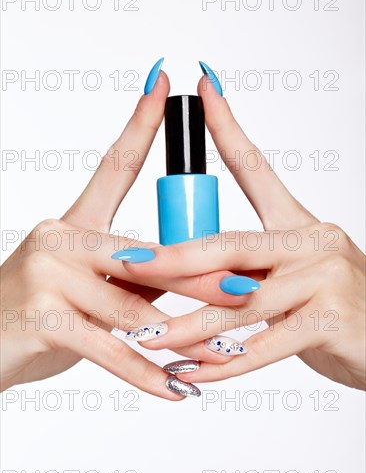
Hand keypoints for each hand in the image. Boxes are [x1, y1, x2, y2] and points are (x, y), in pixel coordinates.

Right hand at [0, 72, 244, 397]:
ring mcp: (46, 277)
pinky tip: (176, 388)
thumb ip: (125, 279)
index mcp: (72, 225)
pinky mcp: (41, 320)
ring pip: (132, 309)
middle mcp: (58, 240)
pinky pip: (109, 350)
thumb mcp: (82, 287)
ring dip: (182, 338)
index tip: (164, 85)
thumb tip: (183, 284)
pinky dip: (146, 374)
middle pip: (145, 256)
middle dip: (200, 278)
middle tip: (247, 288)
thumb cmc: (38, 313)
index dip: (141, 124)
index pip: (113, 167)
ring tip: (220, 355)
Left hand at [122, 76, 365, 390]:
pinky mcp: (332, 321)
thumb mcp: (296, 281)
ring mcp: (325, 280)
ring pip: (239, 303)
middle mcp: (314, 243)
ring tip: (149, 339)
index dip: (229, 129)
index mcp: (301, 227)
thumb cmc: (338, 310)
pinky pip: (263, 347)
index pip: (258, 169)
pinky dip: (224, 364)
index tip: (204, 91)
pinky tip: (192, 372)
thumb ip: (253, 276)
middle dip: (172, 258)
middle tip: (128, 262)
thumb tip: (200, 281)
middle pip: (229, 245)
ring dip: (188, 326)